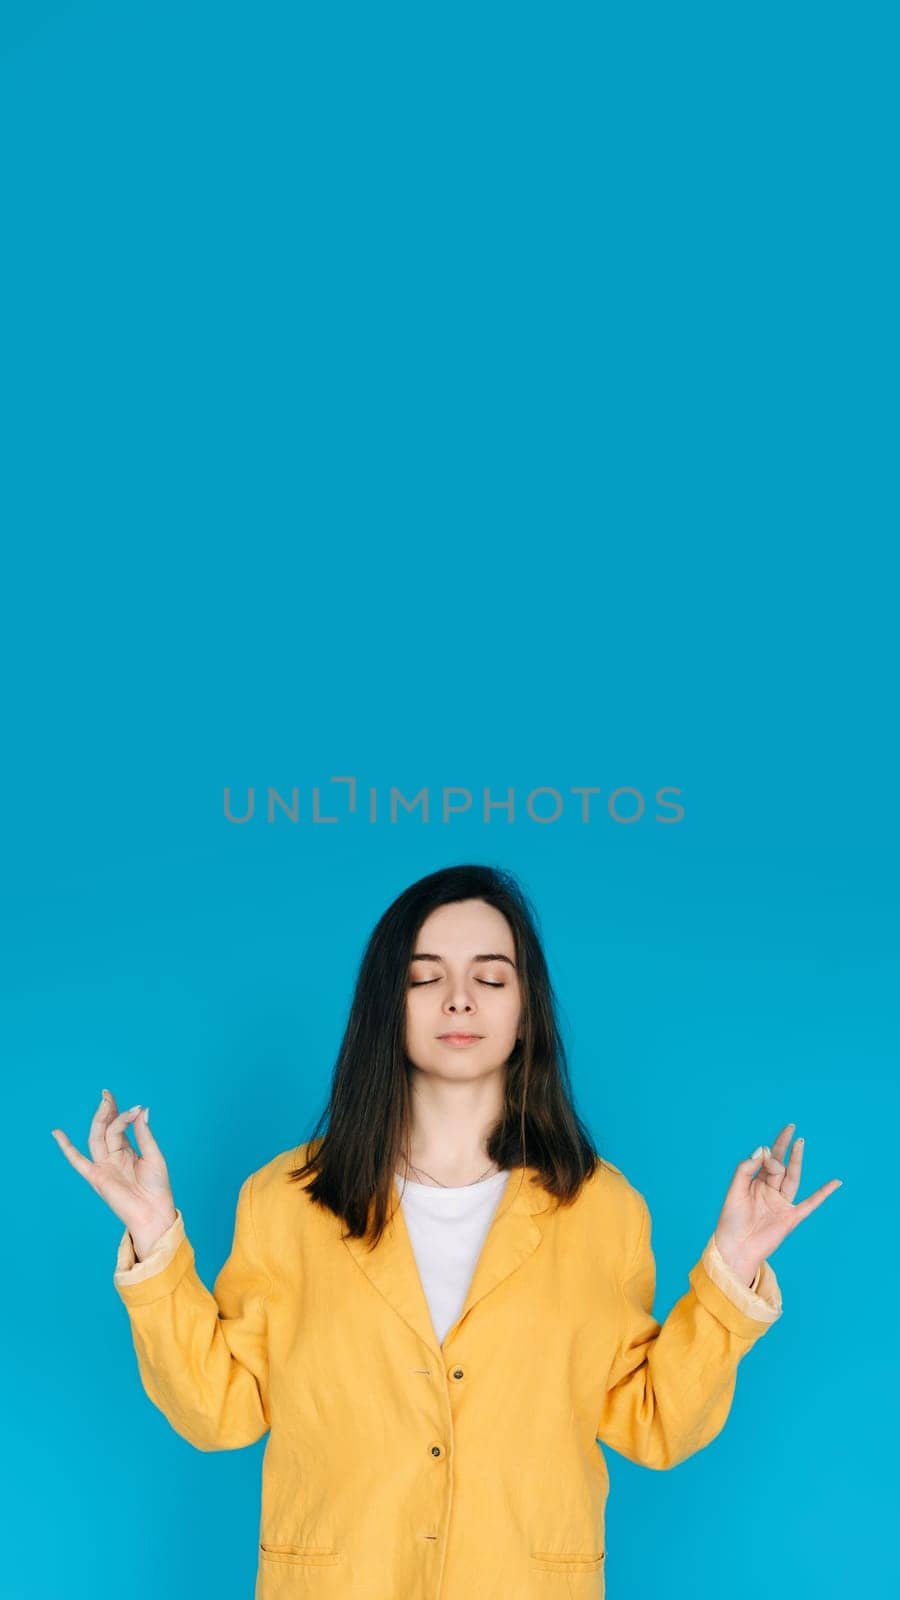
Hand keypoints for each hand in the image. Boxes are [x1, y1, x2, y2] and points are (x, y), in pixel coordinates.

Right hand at [51, 1090, 177, 1250]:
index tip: (132, 1104)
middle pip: (106, 1128)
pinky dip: (66, 1148)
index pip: (120, 1126)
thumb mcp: (154, 1156)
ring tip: (105, 1102)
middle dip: (107, 1111)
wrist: (153, 1212)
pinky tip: (57, 1133)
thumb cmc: (157, 1187)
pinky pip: (77, 1161)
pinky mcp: (96, 1177)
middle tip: (107, 1094)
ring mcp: (103, 1165)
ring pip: (97, 1138)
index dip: (121, 1112)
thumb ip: (144, 1134)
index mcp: (127, 1150)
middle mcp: (113, 1156)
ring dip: (100, 1120)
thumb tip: (141, 1109)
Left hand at [713, 1123, 841, 1283]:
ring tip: (800, 1142)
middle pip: (780, 1165)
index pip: (766, 1160)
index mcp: (755, 1183)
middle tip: (790, 1129)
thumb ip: (746, 1169)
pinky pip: (811, 1203)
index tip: (766, 1147)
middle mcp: (770, 1190)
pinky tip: (836, 1182)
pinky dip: (824, 1193)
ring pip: (793, 1178)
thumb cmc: (731, 1220)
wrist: (735, 1248)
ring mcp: (782, 1203)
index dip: (768, 1151)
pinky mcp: (791, 1217)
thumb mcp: (735, 1190)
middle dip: (783, 1148)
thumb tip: (762, 1149)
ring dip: (797, 1160)